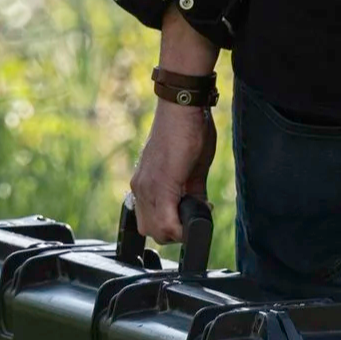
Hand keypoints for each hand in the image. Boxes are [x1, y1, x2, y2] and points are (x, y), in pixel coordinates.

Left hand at [130, 101, 216, 244]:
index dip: (173, 225)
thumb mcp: (191, 168)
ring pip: (155, 230)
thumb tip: (200, 210)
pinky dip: (181, 226)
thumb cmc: (188, 131)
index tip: (192, 214)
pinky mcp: (160, 186)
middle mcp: (140, 188)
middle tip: (193, 216)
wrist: (183, 108)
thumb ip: (192, 192)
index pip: (150, 220)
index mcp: (145, 183)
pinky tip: (198, 213)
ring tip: (197, 211)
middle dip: (175, 232)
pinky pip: (165, 221)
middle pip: (150, 230)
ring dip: (179, 229)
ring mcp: (146, 188)